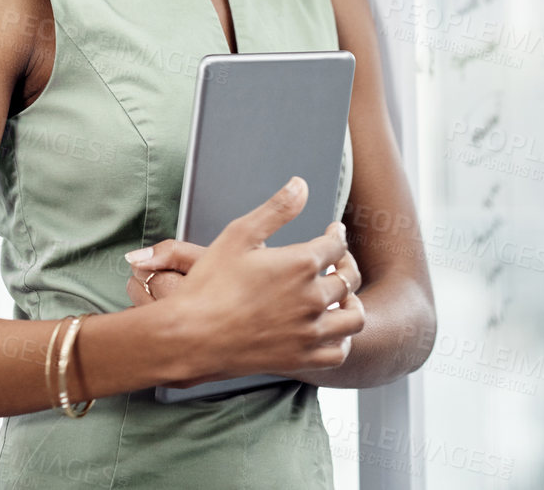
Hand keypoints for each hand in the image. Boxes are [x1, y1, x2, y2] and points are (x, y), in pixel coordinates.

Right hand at [133, 176, 367, 381]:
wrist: (190, 335)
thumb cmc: (209, 285)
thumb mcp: (239, 234)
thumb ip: (275, 209)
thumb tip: (301, 186)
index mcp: (301, 264)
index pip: (336, 244)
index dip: (337, 234)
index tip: (333, 232)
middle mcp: (312, 298)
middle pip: (348, 278)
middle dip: (346, 264)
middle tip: (338, 261)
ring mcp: (309, 332)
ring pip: (353, 318)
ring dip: (352, 304)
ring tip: (342, 297)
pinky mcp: (301, 358)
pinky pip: (338, 352)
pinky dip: (341, 340)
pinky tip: (330, 330)